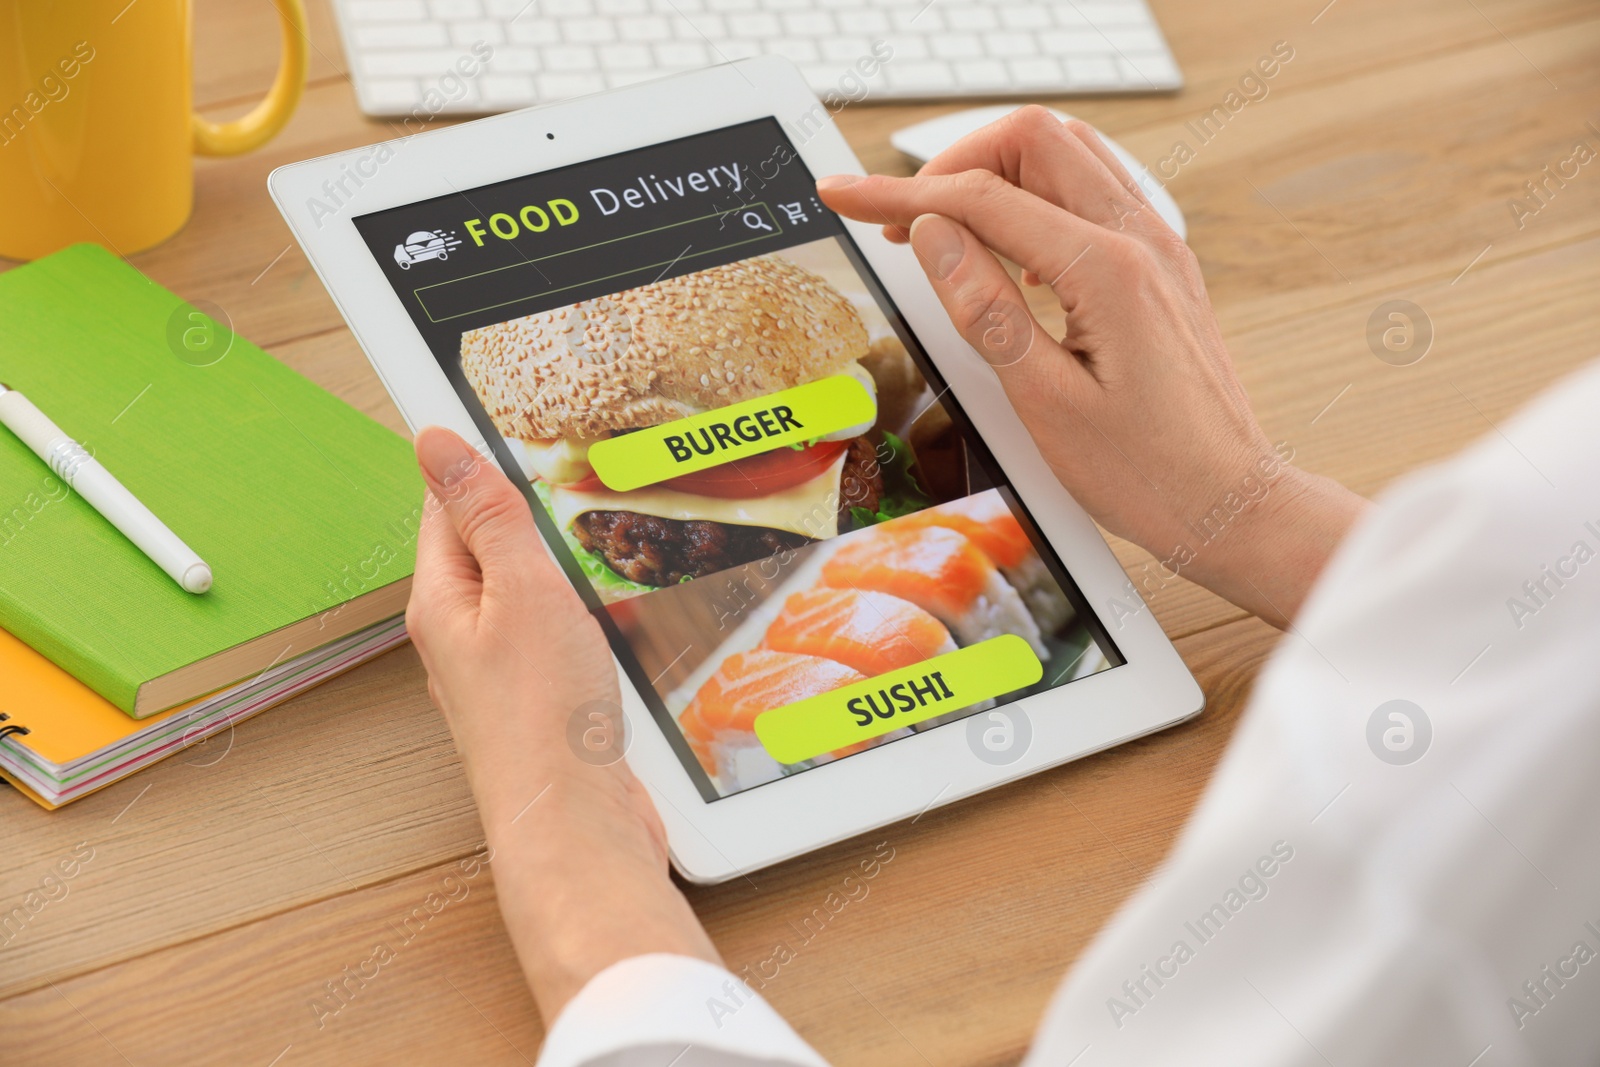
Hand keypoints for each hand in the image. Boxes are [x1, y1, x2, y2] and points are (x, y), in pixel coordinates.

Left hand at [407, 426, 718, 1019]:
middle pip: (491, 542)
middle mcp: (463, 631)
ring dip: (567, 562)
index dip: (473, 455)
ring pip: (531, 587)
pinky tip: (617, 609)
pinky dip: (587, 609)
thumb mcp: (521, 590)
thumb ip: (488, 514)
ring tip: (603, 543)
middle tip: (578, 475)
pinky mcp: (543, 696)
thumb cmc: (543, 720)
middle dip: (533, 509)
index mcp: (441, 598)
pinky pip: (560, 629)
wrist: (577, 824)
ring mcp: (503, 666)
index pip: (444, 501)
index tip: (496, 409)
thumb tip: (434, 441)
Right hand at [816, 107, 1366, 626]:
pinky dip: (1038, 198)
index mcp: (1109, 271)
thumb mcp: (1046, 403)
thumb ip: (986, 309)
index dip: (899, 192)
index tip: (846, 195)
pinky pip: (1094, 192)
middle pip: (1033, 139)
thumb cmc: (1148, 472)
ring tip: (946, 230)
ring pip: (1068, 153)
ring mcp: (1160, 247)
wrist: (1230, 502)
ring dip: (998, 172)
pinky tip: (1010, 256)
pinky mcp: (1162, 266)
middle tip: (900, 218)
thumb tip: (933, 235)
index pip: (982, 198)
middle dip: (954, 163)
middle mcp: (1142, 240)